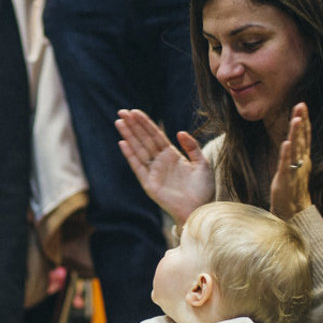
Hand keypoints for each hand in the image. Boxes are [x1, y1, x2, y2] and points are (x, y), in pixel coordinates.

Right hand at [116, 109, 213, 223]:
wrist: (200, 210)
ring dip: (129, 136)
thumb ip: (192, 147)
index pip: (156, 135)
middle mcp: (160, 162)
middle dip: (133, 126)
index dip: (146, 123)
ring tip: (119, 122)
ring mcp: (154, 172)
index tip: (135, 111)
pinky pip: (138, 167)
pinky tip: (123, 143)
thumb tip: (179, 132)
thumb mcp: (202, 164)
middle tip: (122, 111)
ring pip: (138, 150)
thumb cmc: (203, 190)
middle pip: (144, 139)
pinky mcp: (149, 184)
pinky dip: (130, 155)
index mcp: (172, 155)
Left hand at [270, 103, 311, 219]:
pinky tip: (286, 143)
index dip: (304, 120)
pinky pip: (286, 164)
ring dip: (296, 133)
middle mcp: (301, 161)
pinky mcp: (285, 178)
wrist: (293, 210)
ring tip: (296, 120)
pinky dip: (287, 153)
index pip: (305, 135)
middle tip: (300, 105)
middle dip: (301, 121)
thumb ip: (296, 151)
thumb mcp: (295, 165)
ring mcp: (294, 169)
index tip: (302, 105)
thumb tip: (293, 136)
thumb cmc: (292, 187)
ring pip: (296, 148)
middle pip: (302, 137)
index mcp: (303, 157)